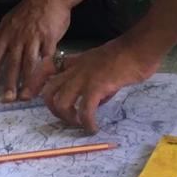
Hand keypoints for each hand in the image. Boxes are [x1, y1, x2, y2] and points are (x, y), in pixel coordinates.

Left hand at [0, 0, 71, 101]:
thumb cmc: (29, 10)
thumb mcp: (7, 21)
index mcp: (6, 34)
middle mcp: (18, 37)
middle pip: (12, 63)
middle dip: (8, 82)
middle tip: (6, 99)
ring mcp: (34, 38)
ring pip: (29, 62)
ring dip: (26, 81)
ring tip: (24, 96)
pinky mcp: (50, 38)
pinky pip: (47, 57)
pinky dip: (45, 69)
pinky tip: (45, 81)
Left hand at [41, 37, 160, 132]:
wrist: (139, 48)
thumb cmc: (126, 56)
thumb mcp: (102, 65)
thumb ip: (94, 81)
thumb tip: (96, 102)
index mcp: (76, 63)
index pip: (47, 70)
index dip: (37, 85)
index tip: (37, 98)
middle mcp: (75, 70)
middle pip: (49, 91)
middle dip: (54, 110)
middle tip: (69, 119)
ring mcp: (84, 78)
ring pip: (61, 102)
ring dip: (69, 119)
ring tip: (81, 124)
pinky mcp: (96, 86)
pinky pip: (84, 110)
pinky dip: (87, 123)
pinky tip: (94, 128)